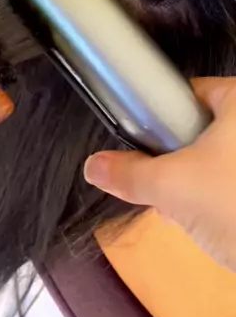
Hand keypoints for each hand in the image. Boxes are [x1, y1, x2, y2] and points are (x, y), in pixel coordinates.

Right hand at [84, 77, 235, 271]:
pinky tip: (213, 223)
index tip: (146, 146)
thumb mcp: (172, 187)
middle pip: (206, 128)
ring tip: (188, 211)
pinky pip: (234, 181)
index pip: (189, 93)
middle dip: (180, 160)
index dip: (161, 118)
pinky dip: (224, 199)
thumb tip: (94, 167)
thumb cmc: (234, 204)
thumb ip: (129, 174)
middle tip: (166, 185)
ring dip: (201, 183)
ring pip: (223, 159)